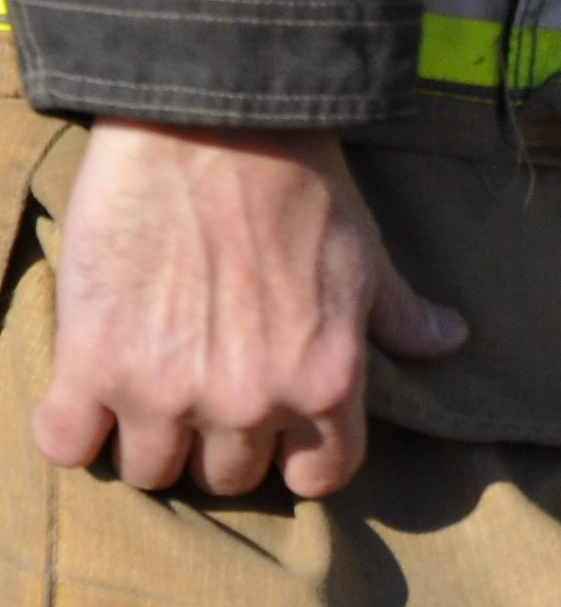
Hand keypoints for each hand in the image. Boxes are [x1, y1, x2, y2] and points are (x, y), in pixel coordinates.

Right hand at [29, 123, 461, 500]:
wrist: (211, 128)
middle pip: (226, 478)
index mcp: (325, 384)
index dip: (296, 462)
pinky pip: (66, 444)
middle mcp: (250, 403)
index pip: (318, 477)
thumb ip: (397, 315)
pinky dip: (72, 429)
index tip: (275, 439)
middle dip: (215, 447)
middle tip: (200, 399)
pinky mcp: (93, 364)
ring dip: (145, 441)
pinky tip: (84, 396)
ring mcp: (167, 390)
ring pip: (150, 471)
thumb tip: (447, 340)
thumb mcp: (368, 256)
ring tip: (142, 395)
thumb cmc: (301, 187)